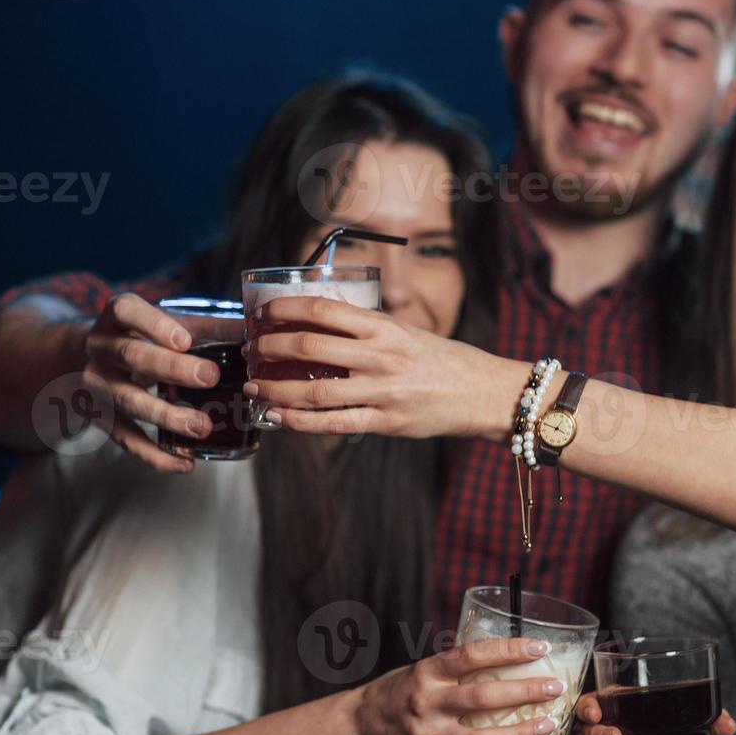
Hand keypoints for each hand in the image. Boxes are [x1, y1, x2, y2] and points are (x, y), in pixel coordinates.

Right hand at [81, 293, 220, 472]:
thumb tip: (252, 333)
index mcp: (117, 315)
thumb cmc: (145, 336)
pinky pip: (126, 439)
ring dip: (167, 416)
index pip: (128, 311)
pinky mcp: (102, 417)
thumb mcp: (167, 324)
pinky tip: (185, 464)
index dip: (155, 326)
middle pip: (133, 356)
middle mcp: (101, 347)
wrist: (93, 357)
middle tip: (209, 377)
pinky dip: (155, 455)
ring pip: (129, 401)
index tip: (185, 341)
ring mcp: (97, 384)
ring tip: (202, 427)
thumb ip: (206, 328)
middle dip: (171, 369)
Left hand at [241, 296, 522, 441]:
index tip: (262, 314)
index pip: (322, 309)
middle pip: (308, 348)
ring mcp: (382, 391)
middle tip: (249, 350)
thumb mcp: (407, 332)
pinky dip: (299, 423)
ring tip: (254, 387)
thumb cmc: (445, 360)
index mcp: (384, 326)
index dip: (283, 309)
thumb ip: (368, 329)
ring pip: (313, 392)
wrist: (486, 393)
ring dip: (274, 389)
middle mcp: (380, 356)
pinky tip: (278, 419)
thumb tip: (320, 323)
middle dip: (269, 349)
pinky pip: (333, 424)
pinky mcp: (385, 423)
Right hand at [348, 637, 568, 734]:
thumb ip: (455, 671)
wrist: (357, 728)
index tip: (539, 647)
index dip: (508, 650)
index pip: (472, 654)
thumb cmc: (400, 692)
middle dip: (525, 691)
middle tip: (555, 687)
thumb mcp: (421, 671)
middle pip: (483, 696)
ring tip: (547, 725)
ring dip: (520, 733)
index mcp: (426, 672)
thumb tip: (508, 662)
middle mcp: (425, 702)